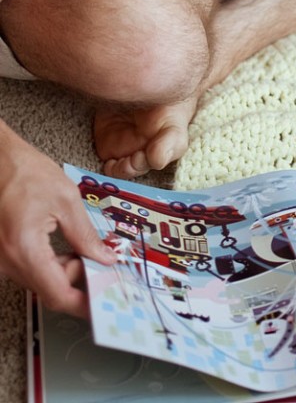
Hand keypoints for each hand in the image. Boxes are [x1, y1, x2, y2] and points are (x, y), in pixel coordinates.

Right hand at [0, 133, 115, 315]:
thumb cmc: (26, 171)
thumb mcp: (66, 199)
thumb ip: (86, 235)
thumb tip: (105, 257)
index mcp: (24, 249)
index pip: (57, 294)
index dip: (83, 303)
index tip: (102, 304)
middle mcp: (8, 261)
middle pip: (49, 289)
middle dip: (77, 279)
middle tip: (99, 260)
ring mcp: (2, 259)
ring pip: (39, 281)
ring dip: (64, 270)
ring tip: (81, 248)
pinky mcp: (3, 253)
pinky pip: (29, 269)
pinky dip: (50, 264)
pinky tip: (63, 246)